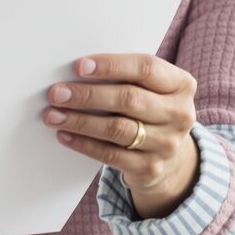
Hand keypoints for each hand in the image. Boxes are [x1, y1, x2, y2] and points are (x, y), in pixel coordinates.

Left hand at [43, 54, 200, 218]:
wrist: (170, 158)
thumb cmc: (149, 109)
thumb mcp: (150, 89)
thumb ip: (125, 77)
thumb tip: (77, 70)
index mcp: (181, 85)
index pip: (146, 68)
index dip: (111, 66)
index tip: (79, 66)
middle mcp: (179, 114)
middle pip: (129, 99)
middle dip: (88, 95)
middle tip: (56, 93)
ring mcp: (167, 144)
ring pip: (117, 129)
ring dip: (80, 121)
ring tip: (53, 115)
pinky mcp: (151, 168)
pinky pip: (111, 155)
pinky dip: (84, 144)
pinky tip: (64, 135)